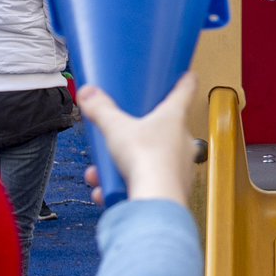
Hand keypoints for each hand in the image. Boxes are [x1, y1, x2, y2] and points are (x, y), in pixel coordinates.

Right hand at [76, 73, 198, 208]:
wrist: (156, 201)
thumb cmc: (147, 160)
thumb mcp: (116, 128)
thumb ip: (101, 110)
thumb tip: (88, 94)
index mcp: (174, 118)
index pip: (184, 91)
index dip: (184, 81)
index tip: (187, 74)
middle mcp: (182, 141)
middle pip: (163, 128)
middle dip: (137, 133)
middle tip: (123, 132)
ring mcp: (180, 166)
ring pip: (151, 159)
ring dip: (124, 164)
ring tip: (103, 171)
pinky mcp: (173, 188)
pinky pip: (149, 182)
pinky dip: (126, 185)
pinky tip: (108, 190)